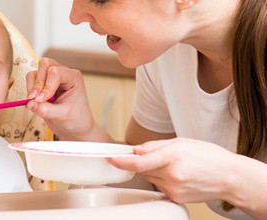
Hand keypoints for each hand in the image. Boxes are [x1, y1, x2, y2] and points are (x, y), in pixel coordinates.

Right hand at [26, 58, 109, 141]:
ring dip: (32, 87)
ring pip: (36, 72)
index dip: (47, 86)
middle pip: (45, 64)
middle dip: (38, 83)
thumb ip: (46, 110)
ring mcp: (52, 79)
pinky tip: (36, 101)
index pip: (56, 72)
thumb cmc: (76, 119)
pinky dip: (29, 90)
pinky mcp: (43, 85)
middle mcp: (63, 74)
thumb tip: (31, 104)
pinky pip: (31, 80)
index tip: (43, 100)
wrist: (75, 128)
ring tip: (37, 101)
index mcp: (73, 78)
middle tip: (37, 99)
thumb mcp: (63, 116)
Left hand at [109, 137, 237, 203]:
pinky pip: (160, 186)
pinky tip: (179, 175)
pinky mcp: (176, 199)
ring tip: (175, 165)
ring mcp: (174, 189)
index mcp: (173, 157)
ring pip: (151, 178)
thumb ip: (154, 146)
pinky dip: (163, 180)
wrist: (229, 178)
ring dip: (155, 171)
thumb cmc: (209, 156)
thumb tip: (136, 149)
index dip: (121, 160)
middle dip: (145, 162)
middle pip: (143, 169)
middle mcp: (172, 175)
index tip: (111, 158)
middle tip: (161, 156)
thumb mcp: (181, 142)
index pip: (139, 162)